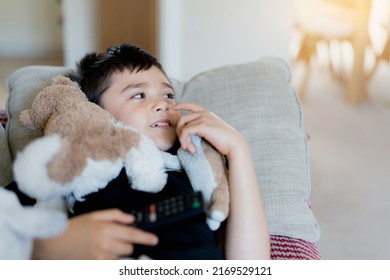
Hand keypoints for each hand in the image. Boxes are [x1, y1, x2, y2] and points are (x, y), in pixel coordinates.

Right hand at [32, 209, 157, 259]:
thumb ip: (116, 215)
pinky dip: (111, 259)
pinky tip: (101, 253)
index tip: (155, 240)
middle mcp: (106, 245)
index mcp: (107, 229)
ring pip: (121, 256)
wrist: (54, 243)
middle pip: (129, 247)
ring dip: (118, 251)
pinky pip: (112, 264)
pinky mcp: (96, 266)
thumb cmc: (75, 227)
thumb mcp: (95, 215)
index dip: (146, 238)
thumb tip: (132, 219)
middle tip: (115, 238)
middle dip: (127, 243)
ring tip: (104, 245)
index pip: (133, 235)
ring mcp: (101, 258)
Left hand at [174, 102, 244, 157]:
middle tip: (185, 145)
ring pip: (182, 126)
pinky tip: (192, 149)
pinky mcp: (202, 126)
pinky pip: (185, 131)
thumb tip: (192, 132)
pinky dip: (185, 141)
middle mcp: (204, 113)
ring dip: (182, 139)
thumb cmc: (225, 140)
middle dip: (179, 132)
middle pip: (182, 118)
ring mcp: (203, 118)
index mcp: (207, 113)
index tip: (173, 107)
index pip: (191, 105)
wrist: (234, 144)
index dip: (181, 105)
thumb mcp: (213, 130)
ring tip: (189, 148)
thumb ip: (203, 127)